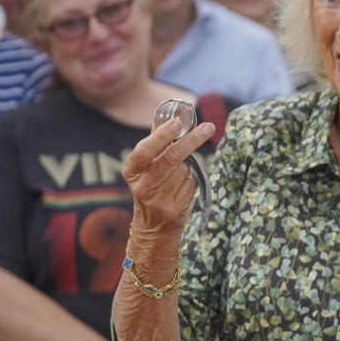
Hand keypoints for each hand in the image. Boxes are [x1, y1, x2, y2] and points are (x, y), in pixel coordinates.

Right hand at [121, 119, 213, 236]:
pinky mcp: (174, 209)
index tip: (177, 122)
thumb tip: (168, 114)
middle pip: (171, 158)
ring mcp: (157, 200)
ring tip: (176, 177)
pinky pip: (191, 184)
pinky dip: (190, 181)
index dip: (162, 136)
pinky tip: (180, 189)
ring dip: (187, 167)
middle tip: (208, 127)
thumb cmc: (151, 186)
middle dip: (191, 141)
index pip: (145, 150)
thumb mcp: (146, 166)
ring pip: (184, 170)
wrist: (152, 227)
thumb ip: (156, 142)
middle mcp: (141, 186)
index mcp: (131, 170)